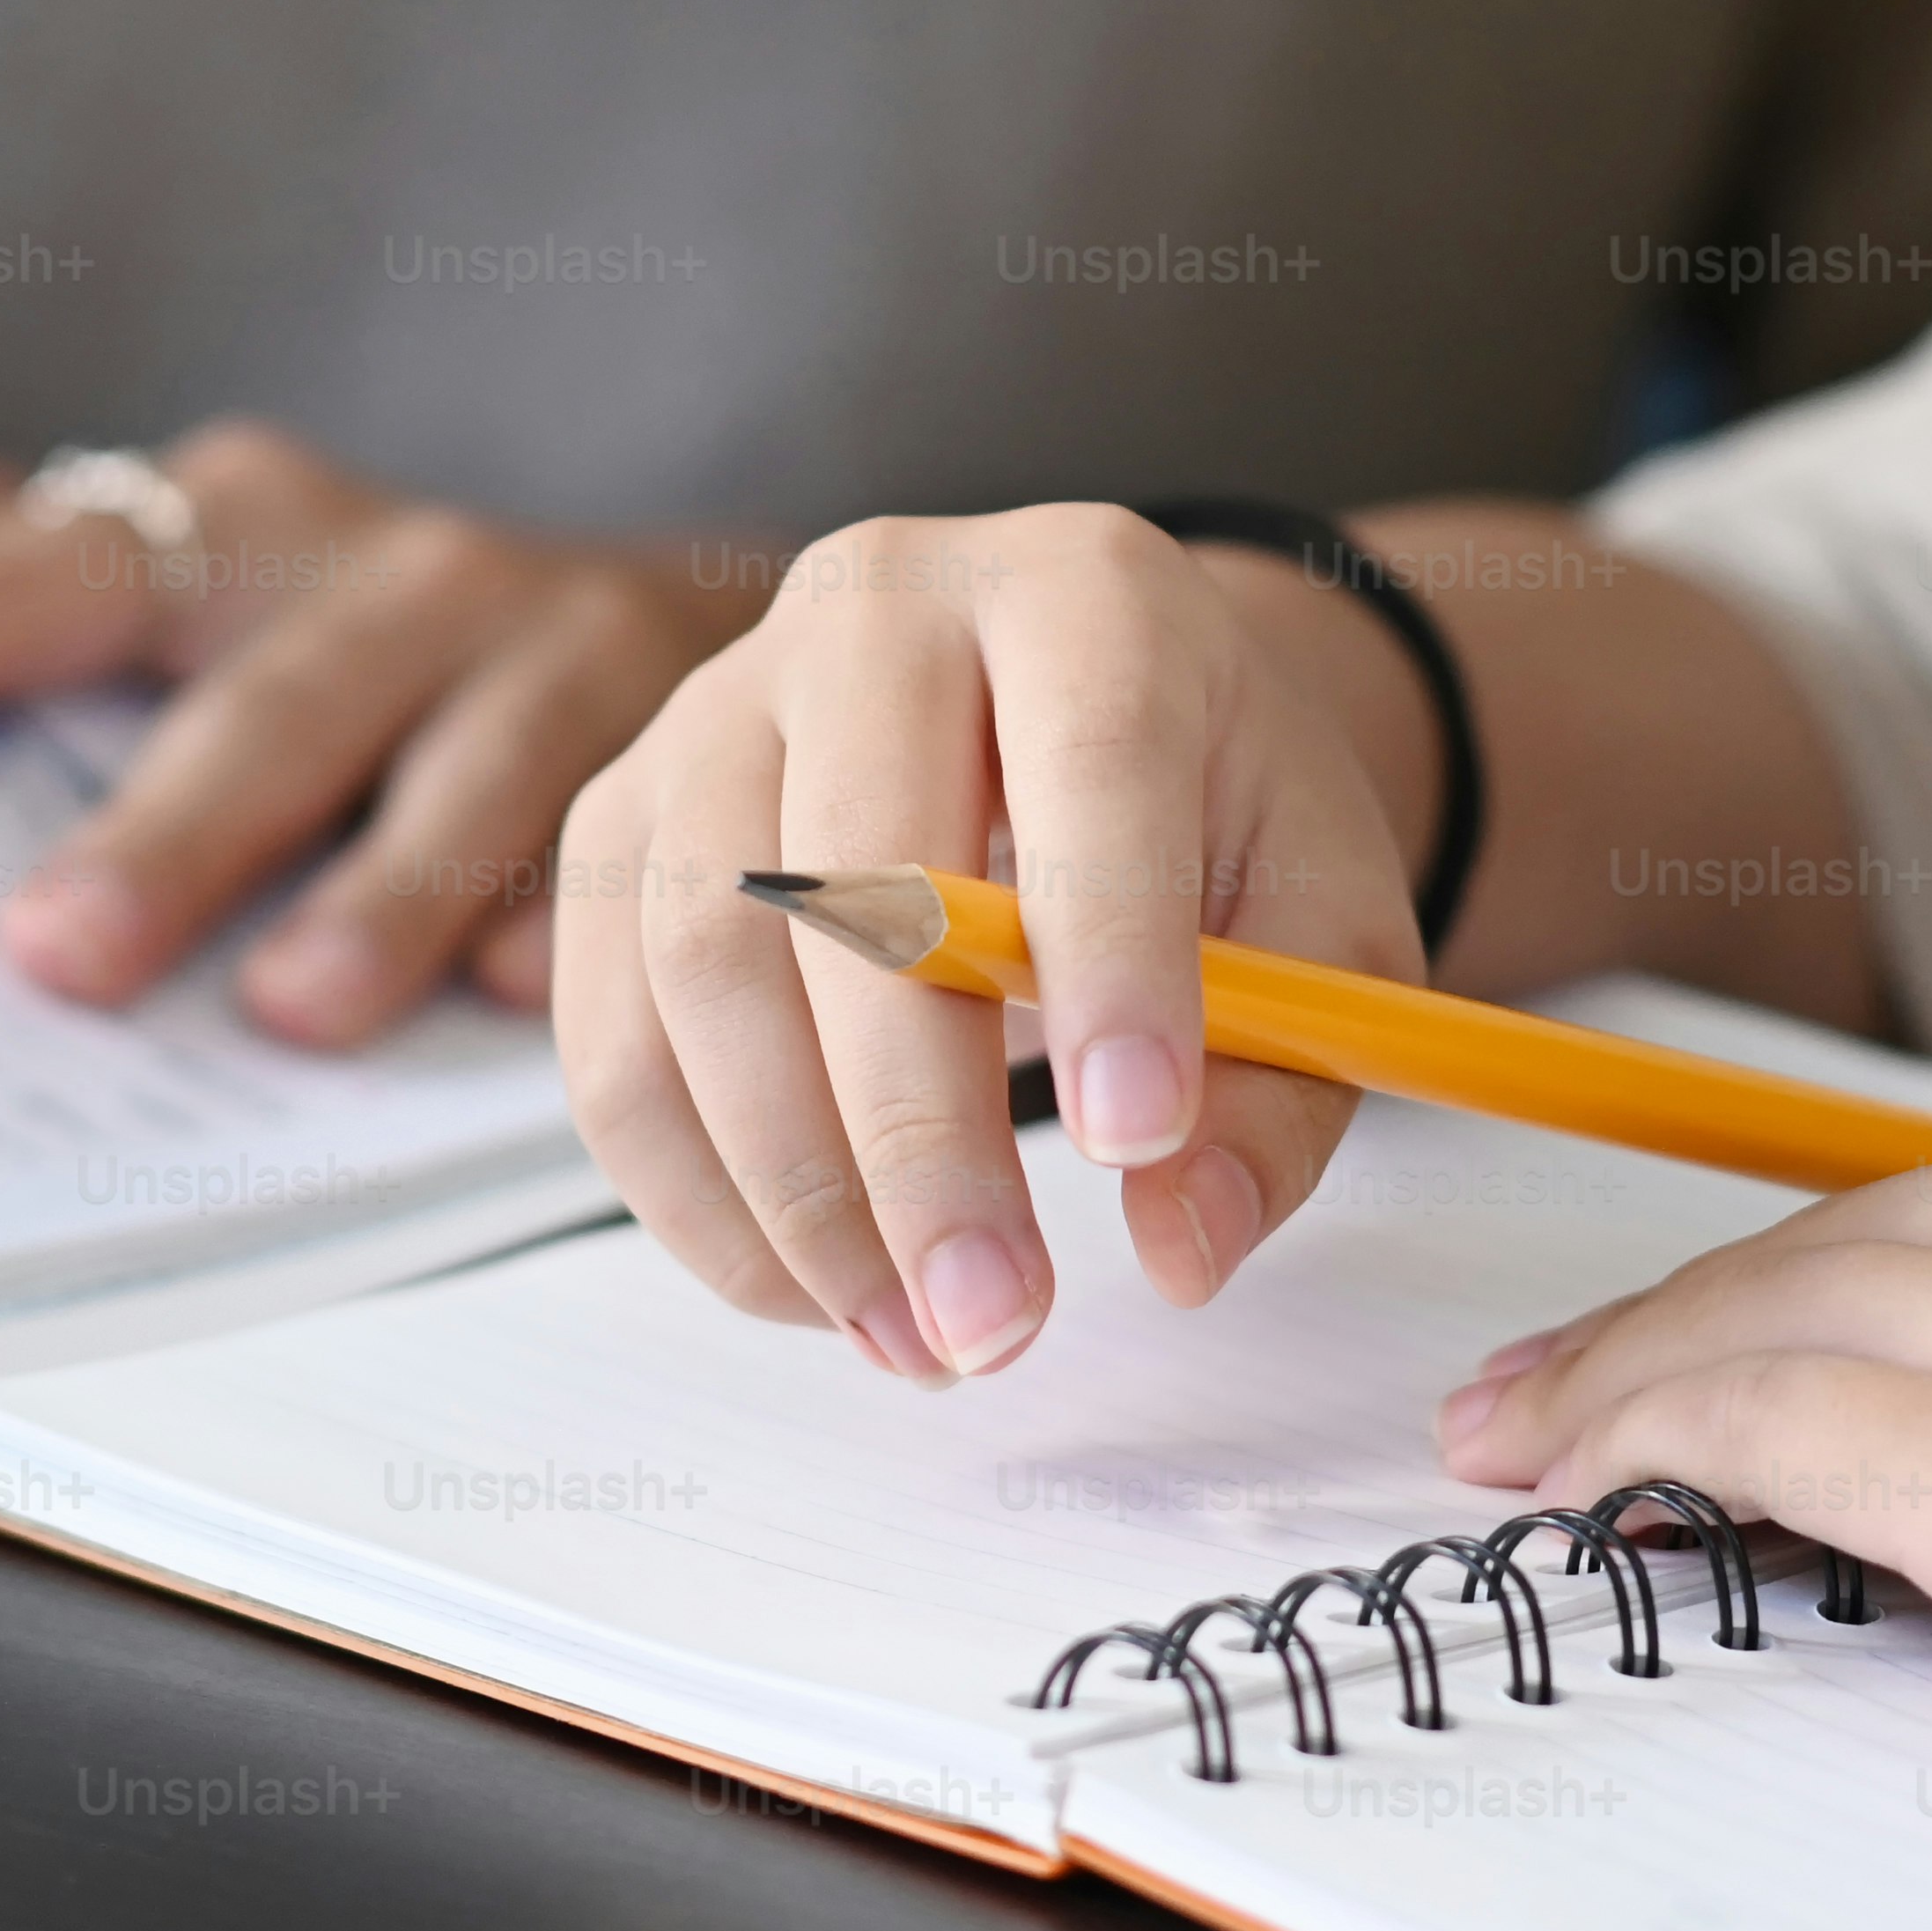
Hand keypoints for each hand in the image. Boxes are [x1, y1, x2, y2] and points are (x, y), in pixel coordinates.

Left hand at [0, 409, 753, 1040]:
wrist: (682, 634)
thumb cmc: (356, 640)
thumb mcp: (160, 572)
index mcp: (215, 524)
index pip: (18, 559)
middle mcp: (378, 565)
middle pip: (255, 690)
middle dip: (156, 825)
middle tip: (45, 953)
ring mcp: (545, 645)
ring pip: (463, 768)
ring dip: (378, 891)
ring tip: (292, 1011)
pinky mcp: (682, 729)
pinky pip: (629, 832)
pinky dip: (574, 912)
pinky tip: (517, 994)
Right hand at [545, 504, 1429, 1386]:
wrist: (1080, 709)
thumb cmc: (1205, 807)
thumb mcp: (1321, 917)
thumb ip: (1286, 1079)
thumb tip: (1184, 1241)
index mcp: (1083, 592)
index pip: (1088, 760)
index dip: (1110, 957)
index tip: (1140, 1139)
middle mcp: (876, 609)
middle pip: (852, 868)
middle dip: (919, 1131)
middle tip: (995, 1321)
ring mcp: (717, 705)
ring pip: (702, 955)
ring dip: (796, 1190)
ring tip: (917, 1338)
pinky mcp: (620, 819)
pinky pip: (609, 1029)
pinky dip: (698, 1193)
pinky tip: (818, 1286)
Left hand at [1437, 1071, 1931, 1822]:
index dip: (1844, 1273)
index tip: (1762, 1316)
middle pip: (1845, 1239)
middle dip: (1689, 1309)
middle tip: (1561, 1369)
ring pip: (1768, 1313)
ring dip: (1621, 1373)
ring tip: (1515, 1430)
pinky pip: (1758, 1419)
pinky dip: (1634, 1431)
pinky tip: (1566, 1471)